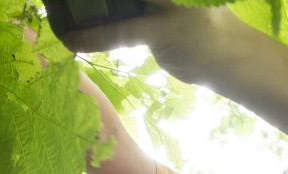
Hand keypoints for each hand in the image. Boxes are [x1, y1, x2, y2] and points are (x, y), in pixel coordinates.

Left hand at [58, 0, 252, 86]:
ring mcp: (168, 2)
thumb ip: (142, 4)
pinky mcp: (165, 29)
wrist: (233, 55)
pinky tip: (71, 40)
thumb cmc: (198, 28)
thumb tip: (108, 4)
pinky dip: (94, 36)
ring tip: (56, 11)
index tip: (62, 1)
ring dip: (83, 5)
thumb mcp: (169, 4)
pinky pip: (122, 31)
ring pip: (115, 1)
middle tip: (53, 0)